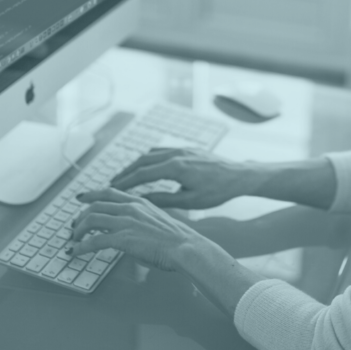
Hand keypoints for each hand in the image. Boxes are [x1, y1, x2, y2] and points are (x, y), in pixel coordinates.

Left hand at [70, 187, 201, 271]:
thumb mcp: (156, 220)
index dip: (91, 193)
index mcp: (139, 201)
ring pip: (91, 219)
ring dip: (78, 231)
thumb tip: (129, 232)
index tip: (81, 197)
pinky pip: (93, 241)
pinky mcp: (123, 238)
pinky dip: (80, 247)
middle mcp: (130, 207)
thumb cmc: (176, 238)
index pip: (109, 192)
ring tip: (73, 240)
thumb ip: (140, 221)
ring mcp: (126, 222)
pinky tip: (75, 252)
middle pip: (95, 205)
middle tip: (74, 226)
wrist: (185, 246)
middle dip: (80, 215)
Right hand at [109, 147, 251, 208]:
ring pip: (152, 153)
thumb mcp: (190, 201)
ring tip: (124, 175)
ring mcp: (182, 149)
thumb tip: (142, 201)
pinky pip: (163, 150)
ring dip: (136, 163)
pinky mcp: (188, 148)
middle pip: (143, 160)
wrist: (238, 175)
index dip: (125, 181)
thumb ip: (164, 199)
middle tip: (111, 183)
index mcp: (176, 167)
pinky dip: (149, 157)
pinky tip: (145, 165)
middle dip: (126, 171)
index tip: (111, 189)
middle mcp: (177, 154)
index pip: (143, 173)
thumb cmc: (218, 191)